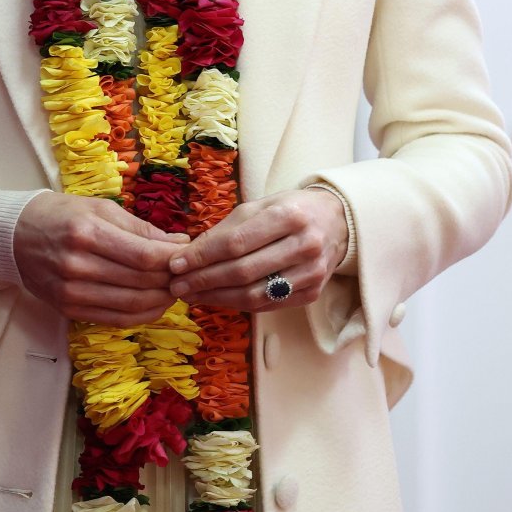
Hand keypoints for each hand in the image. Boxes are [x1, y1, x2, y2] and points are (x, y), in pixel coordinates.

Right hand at [13, 192, 188, 327]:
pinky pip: (116, 319)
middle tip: (185, 273)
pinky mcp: (69, 310)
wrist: (15, 235)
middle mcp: (78, 266)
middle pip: (141, 282)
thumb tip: (179, 243)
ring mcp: (72, 292)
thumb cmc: (61, 214)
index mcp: (87, 233)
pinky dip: (142, 315)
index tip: (188, 255)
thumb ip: (139, 227)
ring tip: (173, 289)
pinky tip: (154, 304)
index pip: (143, 256)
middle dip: (170, 280)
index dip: (172, 260)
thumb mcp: (99, 207)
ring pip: (133, 306)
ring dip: (161, 301)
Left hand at [167, 188, 348, 310]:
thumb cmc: (288, 209)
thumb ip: (228, 228)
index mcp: (287, 216)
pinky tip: (216, 299)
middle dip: (204, 280)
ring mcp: (311, 274)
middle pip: (244, 271)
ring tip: (191, 296)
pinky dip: (238, 304)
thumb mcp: (259, 206)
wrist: (335, 222)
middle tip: (177, 285)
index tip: (175, 263)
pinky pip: (268, 305)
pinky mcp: (312, 293)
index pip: (236, 242)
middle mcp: (303, 246)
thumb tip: (191, 253)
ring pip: (255, 294)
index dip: (203, 256)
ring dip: (217, 297)